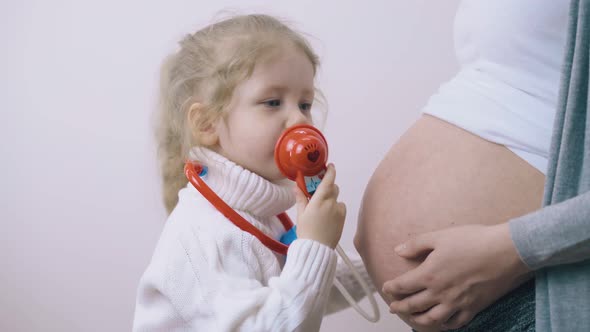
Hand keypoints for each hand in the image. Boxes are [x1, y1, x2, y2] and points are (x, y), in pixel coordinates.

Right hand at [295, 164, 345, 247]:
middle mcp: (331, 204)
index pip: (328, 181)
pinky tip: (327, 216)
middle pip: (333, 188)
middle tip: (318, 192)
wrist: (317, 249)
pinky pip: (340, 207)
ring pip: (337, 198)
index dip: (330, 171)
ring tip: (322, 209)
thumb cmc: (307, 232)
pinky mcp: (343, 218)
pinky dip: (335, 208)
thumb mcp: (301, 214)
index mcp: (319, 201)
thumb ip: (301, 198)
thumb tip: (297, 187)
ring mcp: (338, 211)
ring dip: (331, 199)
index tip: (330, 166)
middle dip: (328, 187)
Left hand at [382, 224, 530, 330]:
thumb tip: (398, 250)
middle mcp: (440, 292)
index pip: (403, 286)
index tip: (386, 289)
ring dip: (418, 320)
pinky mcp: (474, 307)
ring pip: (432, 319)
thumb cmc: (473, 240)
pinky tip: (442, 322)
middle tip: (393, 308)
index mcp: (429, 274)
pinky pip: (456, 322)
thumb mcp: (439, 236)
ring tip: (412, 318)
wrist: (505, 251)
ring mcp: (457, 302)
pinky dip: (446, 325)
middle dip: (400, 307)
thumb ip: (416, 244)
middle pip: (413, 305)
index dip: (391, 288)